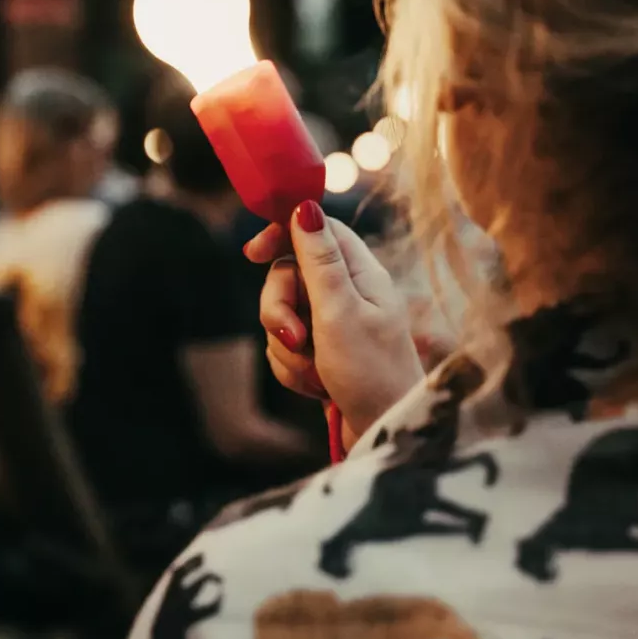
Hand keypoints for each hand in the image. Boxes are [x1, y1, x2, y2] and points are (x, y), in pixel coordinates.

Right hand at [245, 205, 423, 446]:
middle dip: (280, 309)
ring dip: (288, 349)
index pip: (317, 230)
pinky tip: (317, 388)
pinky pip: (286, 350)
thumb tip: (306, 205)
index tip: (252, 253)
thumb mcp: (340, 312)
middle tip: (296, 338)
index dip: (282, 234)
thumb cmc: (371, 373)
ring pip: (282, 317)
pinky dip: (293, 370)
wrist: (386, 433)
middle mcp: (349, 295)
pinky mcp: (323, 356)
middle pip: (289, 276)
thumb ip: (319, 260)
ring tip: (315, 371)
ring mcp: (335, 327)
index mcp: (361, 274)